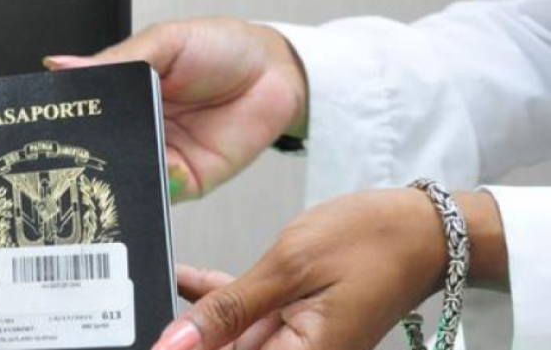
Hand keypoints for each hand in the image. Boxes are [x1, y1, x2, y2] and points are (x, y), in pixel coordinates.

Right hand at [44, 18, 305, 200]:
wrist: (278, 72)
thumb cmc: (223, 47)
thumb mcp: (166, 40)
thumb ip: (117, 59)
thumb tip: (60, 65)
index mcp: (124, 92)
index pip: (83, 112)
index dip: (65, 119)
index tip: (42, 123)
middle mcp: (137, 128)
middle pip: (99, 149)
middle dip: (83, 153)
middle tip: (62, 153)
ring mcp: (160, 156)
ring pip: (125, 175)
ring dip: (115, 174)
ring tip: (104, 166)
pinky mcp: (187, 181)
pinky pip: (160, 193)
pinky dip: (151, 190)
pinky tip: (148, 175)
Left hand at [156, 189, 506, 349]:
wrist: (423, 228)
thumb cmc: (371, 241)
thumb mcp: (289, 267)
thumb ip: (228, 307)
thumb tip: (174, 344)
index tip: (148, 339)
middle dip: (189, 336)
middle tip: (142, 311)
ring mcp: (299, 341)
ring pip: (234, 337)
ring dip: (200, 316)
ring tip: (157, 290)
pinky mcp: (298, 319)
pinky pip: (250, 316)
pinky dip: (222, 298)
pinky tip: (187, 279)